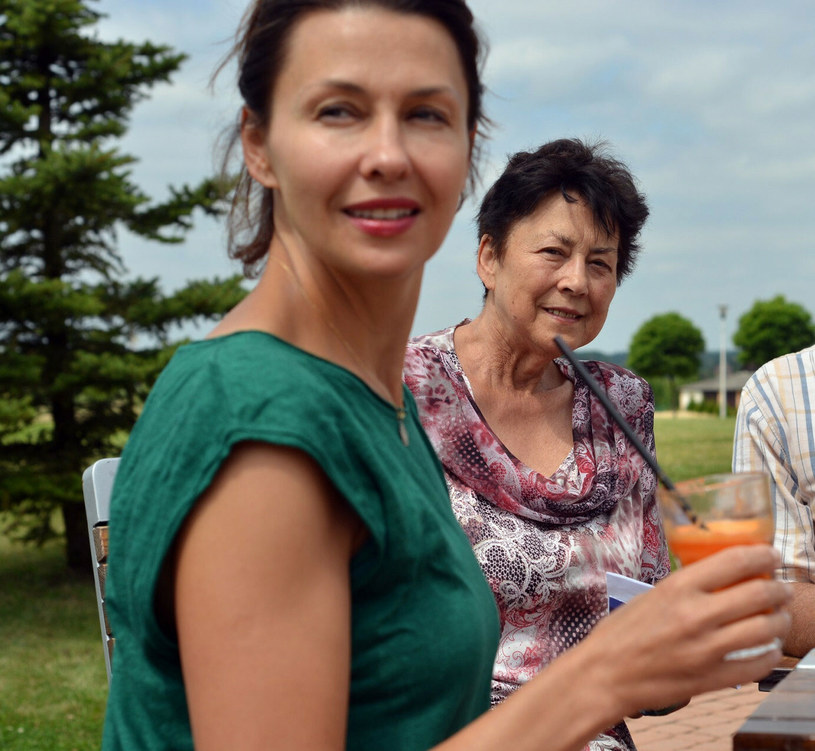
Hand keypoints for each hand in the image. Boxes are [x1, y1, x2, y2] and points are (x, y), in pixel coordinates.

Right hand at [589, 545, 791, 718]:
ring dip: (780, 620)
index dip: (763, 555)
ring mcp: (706, 649)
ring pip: (765, 629)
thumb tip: (724, 578)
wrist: (605, 673)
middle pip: (759, 594)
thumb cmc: (621, 632)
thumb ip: (688, 588)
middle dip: (779, 589)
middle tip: (781, 588)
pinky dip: (770, 654)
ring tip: (779, 618)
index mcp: (678, 588)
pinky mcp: (711, 678)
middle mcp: (695, 615)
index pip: (735, 561)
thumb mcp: (652, 596)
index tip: (772, 555)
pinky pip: (758, 665)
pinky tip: (767, 648)